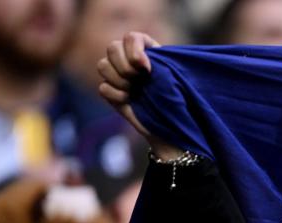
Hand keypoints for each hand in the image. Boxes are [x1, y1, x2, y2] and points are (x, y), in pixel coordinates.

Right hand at [98, 32, 180, 159]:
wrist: (171, 126)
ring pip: (103, 66)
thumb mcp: (174, 79)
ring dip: (120, 80)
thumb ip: (159, 65)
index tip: (147, 68)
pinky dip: (115, 94)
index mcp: (148, 50)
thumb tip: (143, 64)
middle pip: (112, 48)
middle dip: (125, 66)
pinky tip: (129, 100)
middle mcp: (129, 59)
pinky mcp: (111, 92)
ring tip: (136, 91)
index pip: (131, 37)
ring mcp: (118, 75)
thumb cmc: (178, 100)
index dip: (135, 51)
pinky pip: (103, 87)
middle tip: (140, 80)